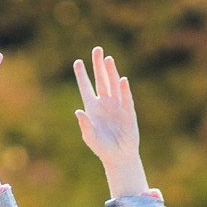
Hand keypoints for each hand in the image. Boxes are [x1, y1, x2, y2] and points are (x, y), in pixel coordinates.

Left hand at [74, 47, 147, 192]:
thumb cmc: (102, 147)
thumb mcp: (90, 137)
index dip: (82, 75)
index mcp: (92, 107)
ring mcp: (117, 106)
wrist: (119, 156)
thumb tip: (78, 112)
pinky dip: (124, 90)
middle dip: (99, 65)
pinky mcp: (128, 112)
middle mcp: (105, 103)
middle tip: (97, 50)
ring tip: (108, 59)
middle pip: (101, 80)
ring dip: (111, 72)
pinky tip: (122, 80)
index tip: (78, 61)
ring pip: (113, 85)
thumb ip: (85, 125)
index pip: (86, 87)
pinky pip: (126, 98)